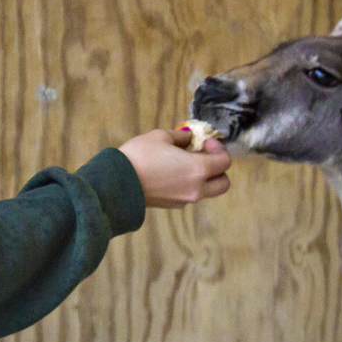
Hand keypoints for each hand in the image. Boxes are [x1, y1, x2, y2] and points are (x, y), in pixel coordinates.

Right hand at [118, 128, 232, 208]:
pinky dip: (189, 185)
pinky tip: (171, 174)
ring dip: (203, 178)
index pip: (225, 162)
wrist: (116, 184)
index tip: (205, 141)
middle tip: (203, 156)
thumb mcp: (160, 136)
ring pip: (207, 191)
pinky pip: (190, 195)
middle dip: (218, 169)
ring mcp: (185, 200)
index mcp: (198, 170)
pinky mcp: (172, 205)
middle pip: (223, 183)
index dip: (219, 148)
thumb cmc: (140, 156)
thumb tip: (189, 138)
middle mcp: (197, 188)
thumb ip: (181, 136)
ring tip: (184, 164)